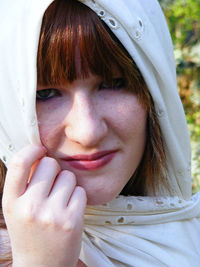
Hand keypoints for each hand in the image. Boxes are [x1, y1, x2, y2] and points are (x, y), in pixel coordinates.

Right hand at [2, 144, 86, 266]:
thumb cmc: (30, 232)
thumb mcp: (17, 208)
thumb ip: (25, 182)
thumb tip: (41, 153)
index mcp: (11, 202)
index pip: (19, 163)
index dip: (32, 150)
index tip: (40, 149)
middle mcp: (30, 207)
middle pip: (50, 164)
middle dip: (53, 169)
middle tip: (51, 186)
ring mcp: (52, 215)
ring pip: (68, 176)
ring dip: (67, 185)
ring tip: (59, 202)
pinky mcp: (72, 221)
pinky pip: (81, 191)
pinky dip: (77, 197)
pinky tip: (69, 211)